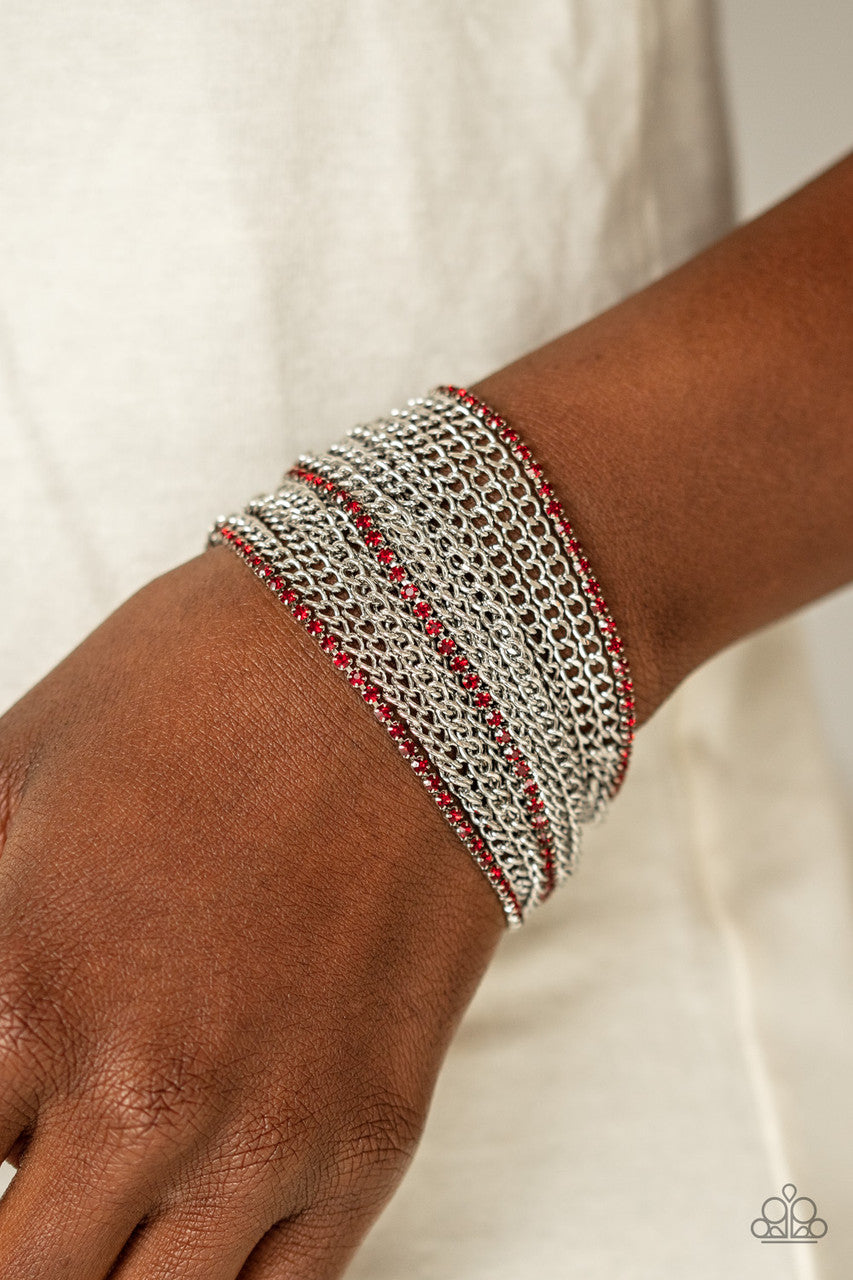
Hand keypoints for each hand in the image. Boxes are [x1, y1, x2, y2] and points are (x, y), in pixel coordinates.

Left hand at [0, 545, 503, 1277]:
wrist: (415, 655)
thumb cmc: (207, 683)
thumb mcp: (13, 760)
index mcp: (25, 985)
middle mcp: (143, 1092)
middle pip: (26, 1272)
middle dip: (16, 1228)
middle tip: (35, 1167)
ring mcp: (271, 1132)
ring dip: (100, 1262)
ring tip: (100, 1197)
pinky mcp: (372, 1140)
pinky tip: (188, 1230)